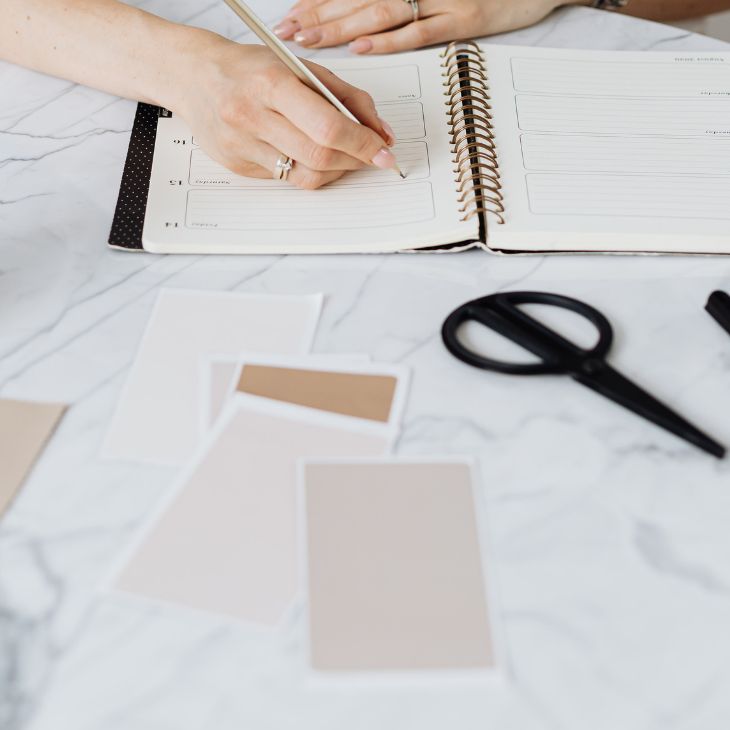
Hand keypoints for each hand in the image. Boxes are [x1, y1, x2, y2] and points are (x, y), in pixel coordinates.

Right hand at [175, 36, 397, 187]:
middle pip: (319, 157)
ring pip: (305, 176)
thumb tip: (380, 133)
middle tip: (372, 158)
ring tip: (344, 157)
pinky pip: (286, 180)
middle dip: (355, 161)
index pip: (328, 127)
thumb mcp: (301, 67)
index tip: (384, 152)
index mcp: (272, 83)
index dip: (362, 144)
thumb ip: (346, 97)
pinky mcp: (238, 168)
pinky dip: (308, 171)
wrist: (193, 76)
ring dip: (335, 171)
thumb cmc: (251, 69)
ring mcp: (242, 146)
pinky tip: (310, 156)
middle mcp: (252, 117)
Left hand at [274, 0, 565, 53]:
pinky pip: (421, 31)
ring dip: (342, 28)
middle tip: (287, 32)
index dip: (319, 0)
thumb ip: (404, 0)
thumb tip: (365, 21)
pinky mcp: (464, 19)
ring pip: (380, 12)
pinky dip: (390, 40)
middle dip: (318, 15)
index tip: (291, 15)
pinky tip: (362, 48)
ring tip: (311, 41)